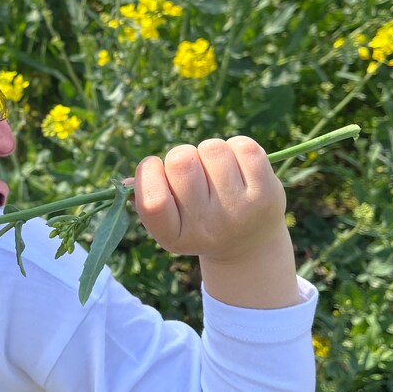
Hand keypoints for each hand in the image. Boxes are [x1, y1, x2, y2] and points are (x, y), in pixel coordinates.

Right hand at [131, 136, 287, 264]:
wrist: (249, 244)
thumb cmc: (198, 221)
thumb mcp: (169, 221)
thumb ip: (146, 198)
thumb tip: (126, 183)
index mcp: (175, 238)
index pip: (152, 200)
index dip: (148, 173)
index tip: (154, 168)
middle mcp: (208, 228)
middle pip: (181, 162)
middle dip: (182, 156)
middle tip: (191, 170)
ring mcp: (240, 212)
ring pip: (211, 149)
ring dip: (209, 151)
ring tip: (215, 169)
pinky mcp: (266, 194)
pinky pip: (243, 147)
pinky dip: (236, 146)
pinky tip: (237, 164)